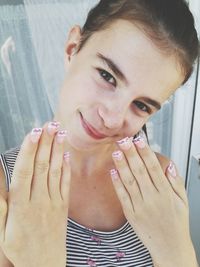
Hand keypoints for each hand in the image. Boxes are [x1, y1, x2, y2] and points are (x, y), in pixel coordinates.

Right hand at [0, 122, 70, 266]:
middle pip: (42, 167)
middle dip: (46, 143)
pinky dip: (66, 168)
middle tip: (50, 124)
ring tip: (60, 132)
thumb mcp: (2, 230)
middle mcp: (38, 200)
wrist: (44, 266)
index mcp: (21, 205)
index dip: (30, 150)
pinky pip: (66, 184)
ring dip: (58, 150)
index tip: (33, 132)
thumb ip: (1, 204)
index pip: (25, 171)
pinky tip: (67, 154)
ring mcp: (54, 203)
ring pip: (55, 171)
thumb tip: (1, 179)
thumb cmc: (19, 248)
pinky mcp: (64, 207)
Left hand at [111, 135, 196, 266]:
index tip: (139, 140)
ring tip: (116, 151)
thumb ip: (176, 182)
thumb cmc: (177, 223)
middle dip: (131, 154)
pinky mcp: (130, 214)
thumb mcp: (183, 201)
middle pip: (139, 172)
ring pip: (129, 182)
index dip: (145, 153)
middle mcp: (152, 198)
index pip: (153, 168)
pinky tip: (113, 171)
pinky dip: (117, 183)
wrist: (169, 247)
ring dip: (122, 165)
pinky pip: (122, 196)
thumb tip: (169, 165)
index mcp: (165, 193)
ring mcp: (140, 206)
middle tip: (124, 140)